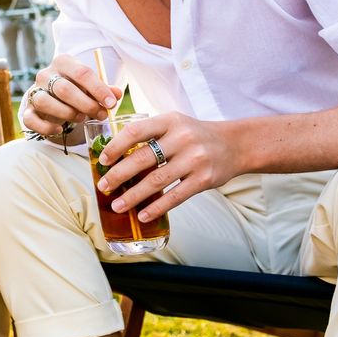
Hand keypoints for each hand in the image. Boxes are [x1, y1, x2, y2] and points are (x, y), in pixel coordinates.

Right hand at [20, 55, 120, 135]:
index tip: (111, 103)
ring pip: (45, 102)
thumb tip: (117, 94)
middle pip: (64, 89)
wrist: (52, 96)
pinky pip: (31, 119)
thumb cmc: (76, 89)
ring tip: (81, 118)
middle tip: (101, 115)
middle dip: (86, 104)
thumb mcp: (91, 86)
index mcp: (63, 62)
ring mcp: (34, 91)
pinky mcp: (27, 110)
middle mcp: (45, 74)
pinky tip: (60, 130)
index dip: (99, 89)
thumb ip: (105, 90)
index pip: (81, 73)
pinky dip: (46, 127)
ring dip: (67, 113)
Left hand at [95, 112, 238, 222]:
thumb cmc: (194, 135)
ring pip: (156, 181)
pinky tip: (142, 215)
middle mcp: (182, 138)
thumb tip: (114, 155)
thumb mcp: (174, 124)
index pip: (136, 131)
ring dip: (133, 196)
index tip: (102, 160)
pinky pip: (175, 196)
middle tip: (103, 186)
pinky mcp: (204, 179)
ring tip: (117, 205)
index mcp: (170, 121)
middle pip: (142, 158)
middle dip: (118, 174)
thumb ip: (149, 133)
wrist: (234, 144)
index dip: (116, 146)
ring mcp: (194, 160)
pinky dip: (156, 208)